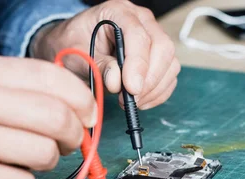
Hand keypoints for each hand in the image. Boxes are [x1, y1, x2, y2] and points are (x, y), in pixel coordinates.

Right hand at [0, 52, 96, 178]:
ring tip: (24, 161)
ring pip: (45, 152)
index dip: (82, 99)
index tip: (87, 115)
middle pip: (57, 116)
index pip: (51, 76)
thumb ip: (11, 89)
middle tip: (68, 144)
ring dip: (46, 163)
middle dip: (74, 135)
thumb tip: (71, 104)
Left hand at [31, 0, 179, 109]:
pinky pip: (169, 77)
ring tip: (130, 102)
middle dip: (149, 79)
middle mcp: (141, 21)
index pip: (138, 35)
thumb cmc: (74, 43)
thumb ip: (97, 65)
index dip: (138, 64)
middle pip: (162, 48)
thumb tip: (117, 82)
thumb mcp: (77, 52)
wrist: (74, 44)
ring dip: (154, 89)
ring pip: (170, 64)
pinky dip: (158, 94)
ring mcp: (153, 38)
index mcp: (119, 11)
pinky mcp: (158, 57)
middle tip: (130, 99)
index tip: (131, 88)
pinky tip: (140, 101)